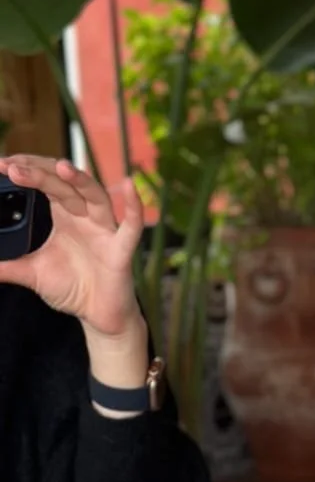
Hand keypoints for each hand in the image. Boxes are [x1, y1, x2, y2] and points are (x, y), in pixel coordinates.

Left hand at [0, 155, 144, 337]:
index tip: (1, 165)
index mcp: (64, 216)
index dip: (26, 170)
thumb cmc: (73, 288)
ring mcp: (104, 230)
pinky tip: (128, 187)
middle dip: (40, 173)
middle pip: (64, 185)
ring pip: (94, 196)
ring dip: (79, 180)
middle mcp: (85, 216)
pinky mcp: (121, 250)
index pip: (45, 182)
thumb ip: (8, 267)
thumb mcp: (32, 274)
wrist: (98, 316)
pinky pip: (130, 227)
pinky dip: (133, 207)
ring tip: (61, 167)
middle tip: (13, 168)